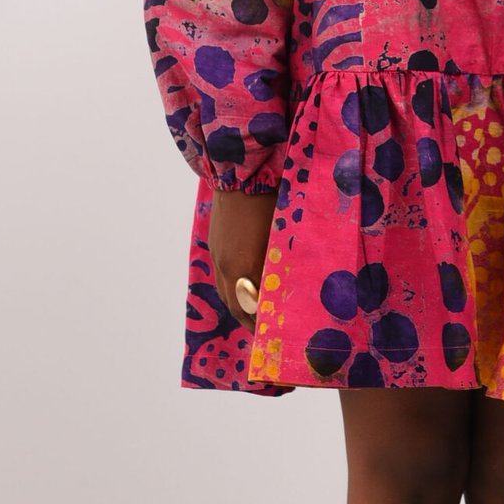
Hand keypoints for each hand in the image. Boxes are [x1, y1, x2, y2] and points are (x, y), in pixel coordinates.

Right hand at [209, 188, 278, 334]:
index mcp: (246, 266)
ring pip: (226, 293)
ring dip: (238, 308)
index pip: (254, 307)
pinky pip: (220, 278)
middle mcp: (228, 267)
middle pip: (236, 307)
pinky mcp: (215, 246)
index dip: (264, 322)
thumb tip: (289, 284)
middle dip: (250, 322)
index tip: (277, 331)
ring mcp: (218, 257)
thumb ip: (282, 264)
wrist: (239, 172)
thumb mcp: (282, 235)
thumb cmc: (270, 200)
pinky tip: (243, 288)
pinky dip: (232, 290)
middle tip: (265, 330)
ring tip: (254, 315)